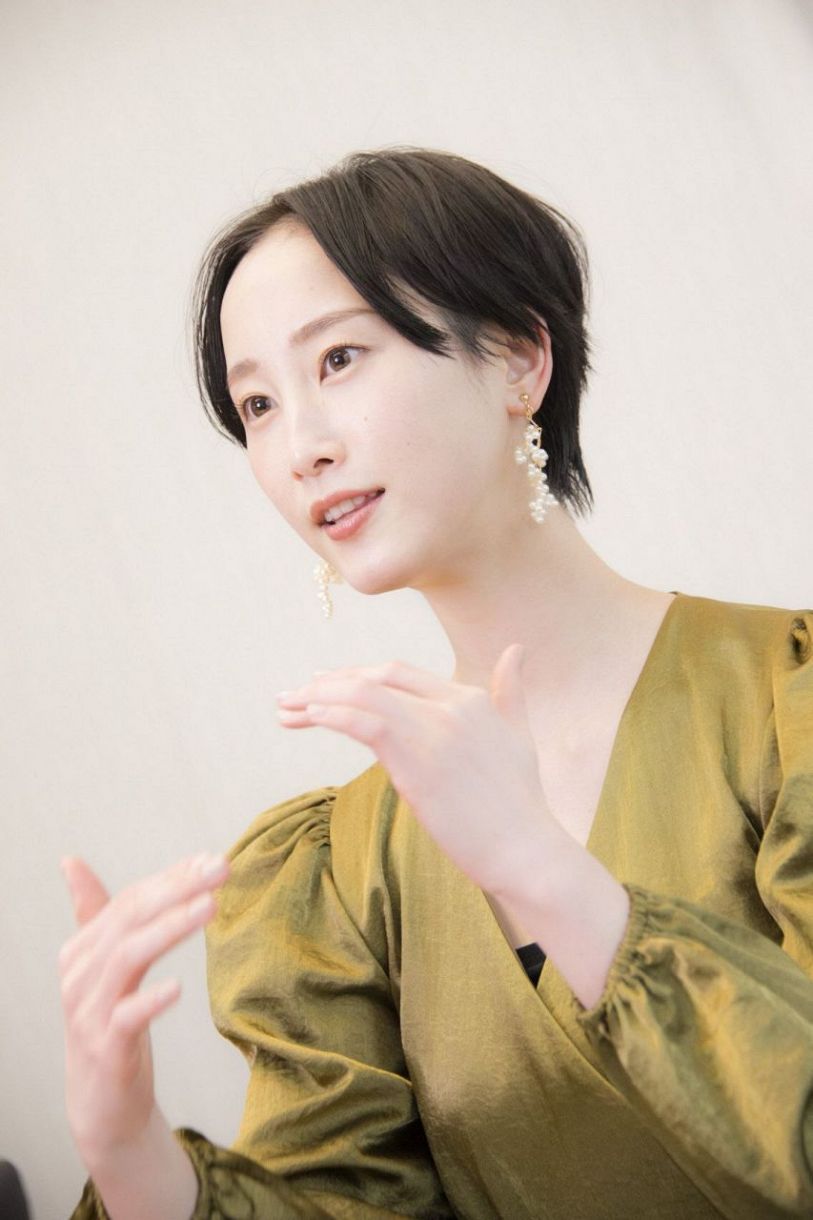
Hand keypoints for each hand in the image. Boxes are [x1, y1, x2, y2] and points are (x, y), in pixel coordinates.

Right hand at [58, 851, 228, 1170]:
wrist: (102, 1105)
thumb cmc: (109, 1025)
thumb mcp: (106, 967)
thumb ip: (95, 914)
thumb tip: (70, 861)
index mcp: (82, 950)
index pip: (129, 901)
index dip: (171, 877)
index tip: (210, 858)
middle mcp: (80, 975)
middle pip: (130, 920)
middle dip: (178, 889)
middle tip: (221, 868)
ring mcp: (89, 1013)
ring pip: (128, 958)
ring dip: (171, 928)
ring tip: (210, 907)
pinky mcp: (105, 1050)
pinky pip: (125, 1019)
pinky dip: (150, 1000)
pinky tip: (178, 987)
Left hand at [276, 644, 556, 894]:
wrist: (527, 851)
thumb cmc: (521, 805)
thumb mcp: (519, 735)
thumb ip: (512, 693)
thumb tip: (518, 650)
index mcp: (470, 698)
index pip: (400, 673)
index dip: (358, 674)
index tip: (325, 683)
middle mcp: (451, 705)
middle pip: (376, 678)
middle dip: (329, 682)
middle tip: (294, 694)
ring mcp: (434, 730)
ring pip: (363, 695)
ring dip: (316, 699)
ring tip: (285, 709)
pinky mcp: (417, 761)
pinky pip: (363, 723)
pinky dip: (330, 715)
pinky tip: (307, 718)